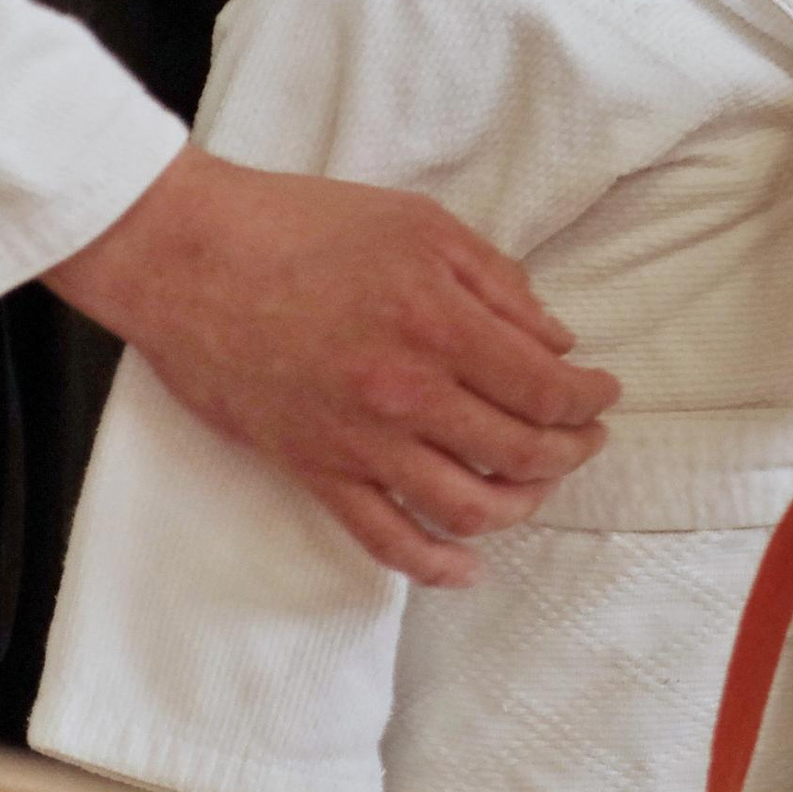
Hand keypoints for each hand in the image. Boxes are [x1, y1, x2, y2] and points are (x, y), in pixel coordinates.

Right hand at [49, 145, 619, 587]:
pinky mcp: (314, 470)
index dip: (588, 399)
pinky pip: (385, 538)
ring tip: (536, 485)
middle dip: (570, 451)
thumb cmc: (300, 225)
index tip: (603, 394)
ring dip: (519, 505)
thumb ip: (497, 282)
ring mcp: (360, 441)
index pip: (545, 387)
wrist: (189, 257)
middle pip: (521, 452)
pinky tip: (468, 567)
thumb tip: (555, 340)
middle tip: (584, 438)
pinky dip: (436, 565)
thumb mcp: (418, 225)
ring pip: (468, 506)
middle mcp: (408, 393)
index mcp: (439, 322)